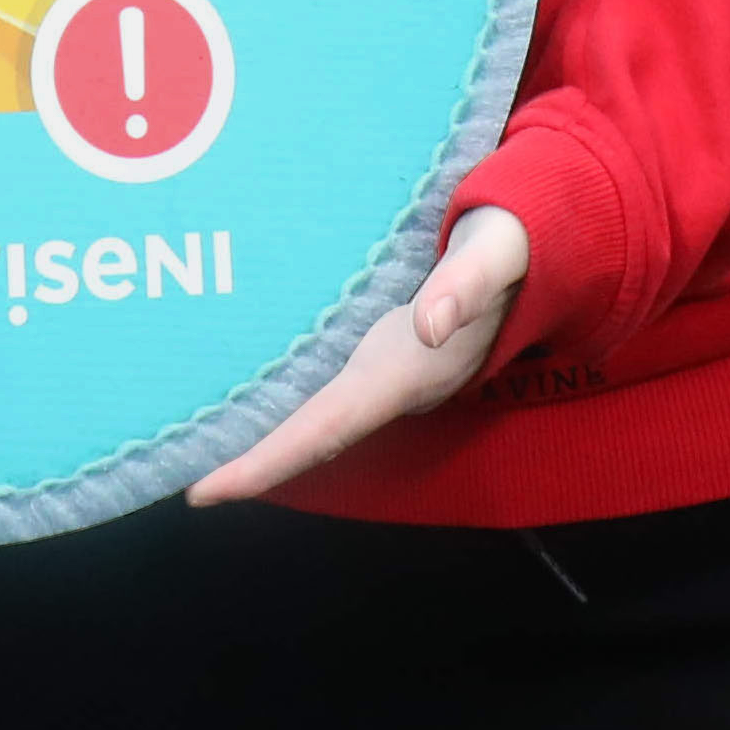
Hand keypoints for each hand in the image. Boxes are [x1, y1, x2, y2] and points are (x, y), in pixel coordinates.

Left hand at [192, 207, 527, 505]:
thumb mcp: (494, 249)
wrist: (544, 249)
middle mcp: (392, 384)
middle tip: (186, 486)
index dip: (267, 462)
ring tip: (198, 456)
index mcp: (408, 368)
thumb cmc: (512, 241)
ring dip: (262, 444)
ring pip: (316, 422)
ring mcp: (387, 375)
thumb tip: (430, 325)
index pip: (327, 426)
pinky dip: (281, 414)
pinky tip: (245, 407)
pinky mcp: (382, 355)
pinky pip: (323, 396)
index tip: (209, 489)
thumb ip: (467, 281)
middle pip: (312, 439)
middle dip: (252, 466)